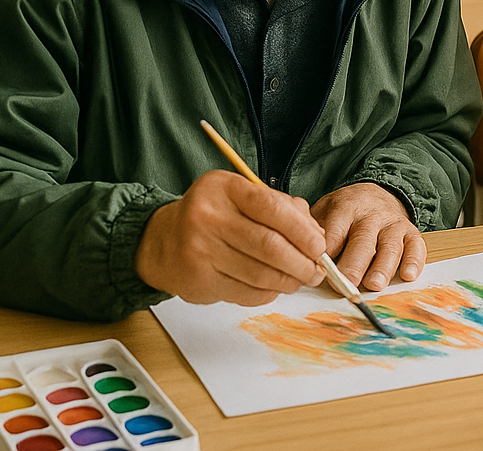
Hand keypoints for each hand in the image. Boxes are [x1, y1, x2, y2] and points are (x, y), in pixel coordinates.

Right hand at [135, 170, 325, 305]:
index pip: (272, 207)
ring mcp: (199, 250)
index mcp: (224, 188)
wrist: (163, 241)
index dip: (302, 230)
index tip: (320, 246)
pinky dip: (267, 293)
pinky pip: (244, 292)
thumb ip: (282, 208)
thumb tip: (317, 235)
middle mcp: (207, 216)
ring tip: (300, 280)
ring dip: (288, 281)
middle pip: (268, 245)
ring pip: (258, 273)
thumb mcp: (243, 196)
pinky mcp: (197, 280)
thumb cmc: (214, 216)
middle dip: (301, 262)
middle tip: (316, 271)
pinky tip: (275, 288)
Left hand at [311, 183, 425, 290]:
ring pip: (390, 245)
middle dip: (355, 263)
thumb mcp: (324, 212)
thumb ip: (315, 231)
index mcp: (346, 208)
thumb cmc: (344, 214)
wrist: (375, 196)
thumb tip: (308, 256)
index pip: (336, 229)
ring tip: (374, 284)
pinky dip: (414, 261)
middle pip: (364, 240)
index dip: (329, 249)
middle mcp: (372, 215)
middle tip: (347, 283)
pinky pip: (416, 246)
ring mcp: (393, 224)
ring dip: (382, 266)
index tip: (321, 268)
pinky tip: (408, 275)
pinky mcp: (411, 233)